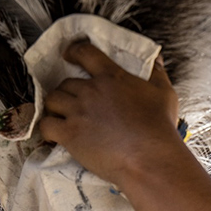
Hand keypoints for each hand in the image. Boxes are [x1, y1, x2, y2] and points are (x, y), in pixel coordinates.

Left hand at [40, 41, 184, 188]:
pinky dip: (47, 129)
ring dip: (55, 107)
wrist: (149, 158)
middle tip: (73, 102)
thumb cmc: (160, 127)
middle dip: (67, 91)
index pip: (85, 53)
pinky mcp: (70, 135)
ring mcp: (78, 112)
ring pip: (52, 101)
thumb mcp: (164, 92)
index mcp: (111, 77)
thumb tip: (157, 58)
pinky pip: (46, 125)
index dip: (74, 51)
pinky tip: (53, 135)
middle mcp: (91, 91)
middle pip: (65, 83)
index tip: (68, 54)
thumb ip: (157, 72)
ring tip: (60, 116)